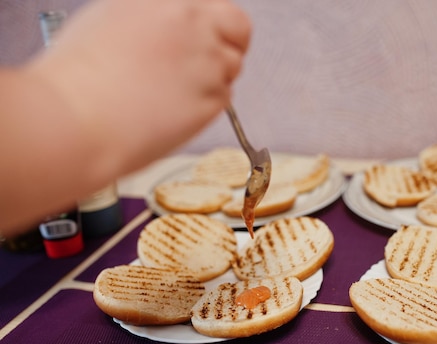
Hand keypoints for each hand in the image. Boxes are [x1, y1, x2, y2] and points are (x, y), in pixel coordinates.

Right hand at [28, 0, 250, 169]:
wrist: (78, 119)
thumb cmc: (80, 77)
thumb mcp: (112, 18)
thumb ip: (154, 16)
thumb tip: (172, 24)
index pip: (215, 3)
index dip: (212, 22)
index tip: (204, 36)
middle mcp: (193, 22)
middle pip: (238, 28)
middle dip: (230, 44)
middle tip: (207, 64)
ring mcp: (208, 59)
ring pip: (232, 67)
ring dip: (213, 78)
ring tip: (172, 93)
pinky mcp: (214, 97)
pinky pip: (223, 98)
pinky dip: (206, 106)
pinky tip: (173, 111)